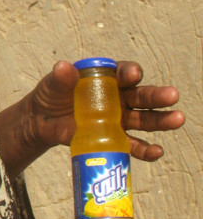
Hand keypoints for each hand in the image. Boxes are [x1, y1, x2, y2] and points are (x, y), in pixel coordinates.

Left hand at [0, 60, 184, 177]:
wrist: (41, 121)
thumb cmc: (51, 96)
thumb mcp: (52, 84)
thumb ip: (60, 78)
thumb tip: (64, 67)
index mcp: (106, 78)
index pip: (123, 73)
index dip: (129, 73)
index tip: (132, 75)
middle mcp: (118, 97)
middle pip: (141, 96)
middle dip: (157, 96)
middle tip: (172, 95)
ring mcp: (118, 119)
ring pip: (144, 119)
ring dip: (160, 120)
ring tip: (177, 119)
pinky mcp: (113, 139)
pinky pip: (133, 145)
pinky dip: (145, 149)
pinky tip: (157, 151)